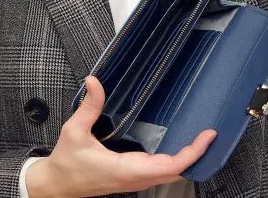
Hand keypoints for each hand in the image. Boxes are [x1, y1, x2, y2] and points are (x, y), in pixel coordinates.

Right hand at [25, 75, 215, 197]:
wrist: (57, 185)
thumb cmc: (66, 163)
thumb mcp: (75, 131)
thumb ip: (89, 106)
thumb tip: (95, 82)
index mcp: (126, 170)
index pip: (171, 166)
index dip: (192, 152)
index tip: (206, 136)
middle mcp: (135, 179)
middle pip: (178, 172)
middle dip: (196, 154)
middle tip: (209, 133)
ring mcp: (135, 181)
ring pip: (171, 174)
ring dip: (187, 158)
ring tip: (199, 138)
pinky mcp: (132, 179)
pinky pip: (161, 172)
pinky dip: (175, 161)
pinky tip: (178, 147)